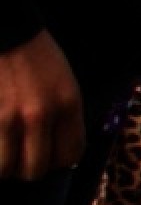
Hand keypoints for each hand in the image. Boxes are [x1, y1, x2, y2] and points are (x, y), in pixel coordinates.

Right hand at [0, 34, 85, 181]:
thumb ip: (65, 117)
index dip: (59, 162)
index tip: (51, 155)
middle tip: (24, 156)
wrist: (7, 34)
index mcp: (67, 105)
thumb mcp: (66, 84)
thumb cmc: (37, 57)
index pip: (70, 156)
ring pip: (6, 170)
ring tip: (7, 151)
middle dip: (30, 168)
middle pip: (36, 170)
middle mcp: (39, 116)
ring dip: (5, 166)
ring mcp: (8, 119)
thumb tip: (61, 155)